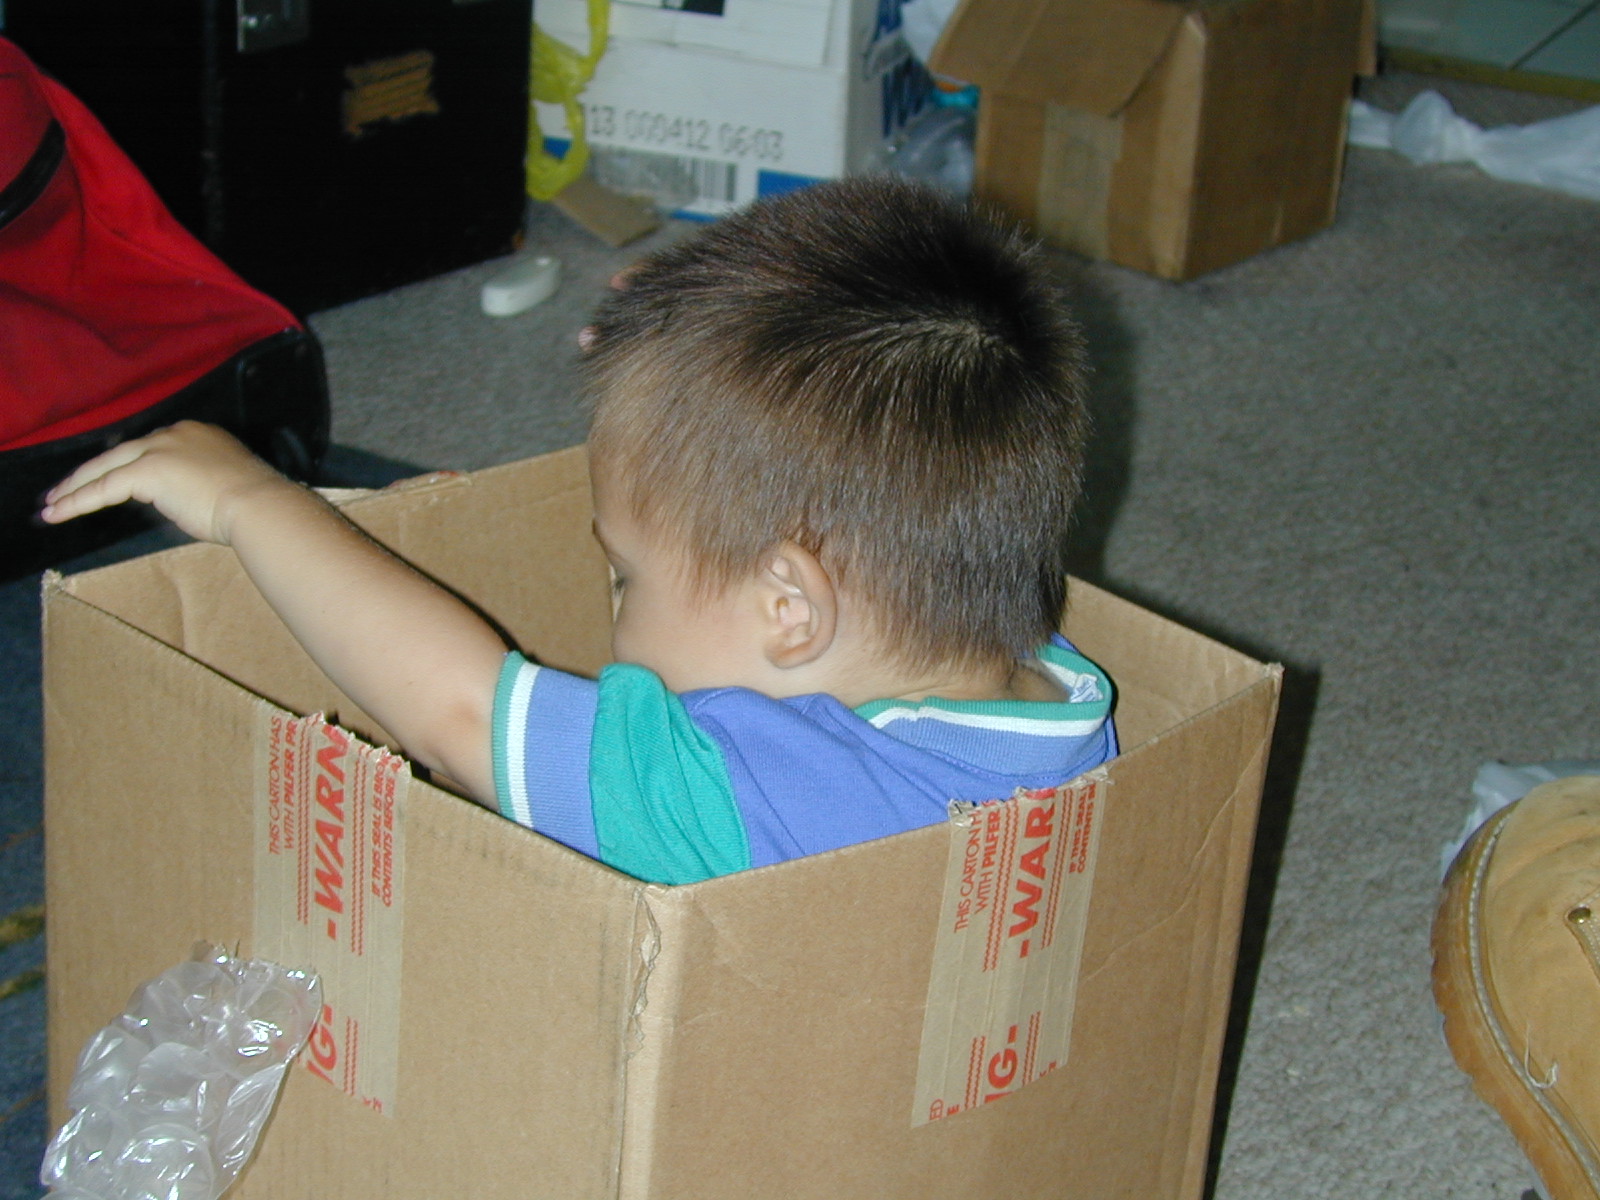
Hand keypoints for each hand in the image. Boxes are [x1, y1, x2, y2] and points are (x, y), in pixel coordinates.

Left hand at [40, 421, 291, 544]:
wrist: (261, 505)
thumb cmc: (252, 506)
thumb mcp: (221, 488)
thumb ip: (193, 486)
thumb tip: (176, 501)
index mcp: (197, 435)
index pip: (149, 449)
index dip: (125, 466)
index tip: (111, 481)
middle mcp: (175, 433)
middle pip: (120, 452)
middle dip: (89, 473)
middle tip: (64, 489)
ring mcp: (160, 447)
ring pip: (106, 467)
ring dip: (76, 487)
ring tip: (54, 505)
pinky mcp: (148, 468)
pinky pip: (105, 487)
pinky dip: (79, 501)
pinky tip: (60, 513)